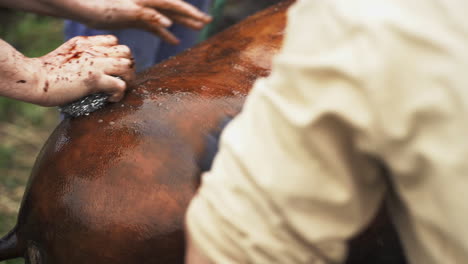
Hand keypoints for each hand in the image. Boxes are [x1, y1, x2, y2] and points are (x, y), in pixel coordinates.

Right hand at [32, 35, 134, 105]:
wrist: (33, 79)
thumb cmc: (45, 73)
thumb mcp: (66, 55)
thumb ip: (82, 55)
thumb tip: (96, 69)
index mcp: (85, 43)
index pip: (114, 41)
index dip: (117, 55)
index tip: (112, 68)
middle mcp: (93, 50)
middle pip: (126, 51)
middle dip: (127, 66)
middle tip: (120, 79)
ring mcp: (95, 64)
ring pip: (127, 66)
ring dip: (127, 80)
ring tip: (117, 90)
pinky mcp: (94, 79)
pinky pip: (120, 85)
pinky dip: (119, 94)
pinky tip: (110, 99)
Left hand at [45, 0, 211, 43]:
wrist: (83, 7)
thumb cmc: (101, 5)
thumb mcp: (125, 11)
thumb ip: (148, 15)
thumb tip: (169, 24)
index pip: (174, 5)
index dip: (190, 13)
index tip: (203, 20)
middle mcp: (147, 2)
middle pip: (174, 9)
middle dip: (190, 16)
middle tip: (206, 23)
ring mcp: (141, 10)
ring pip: (166, 17)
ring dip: (181, 23)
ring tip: (195, 29)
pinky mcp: (134, 18)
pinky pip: (154, 27)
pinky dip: (164, 34)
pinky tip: (174, 40)